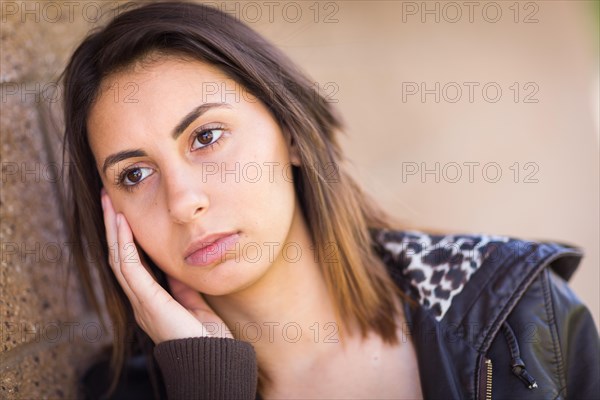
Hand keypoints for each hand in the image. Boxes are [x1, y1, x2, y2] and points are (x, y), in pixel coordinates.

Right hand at [100, 189, 232, 343]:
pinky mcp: (147, 302)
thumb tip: (177, 270)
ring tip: (109, 204)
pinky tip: (122, 224)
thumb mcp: (193, 304)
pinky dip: (124, 244)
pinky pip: (129, 268)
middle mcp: (139, 301)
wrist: (211, 361)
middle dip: (112, 228)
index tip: (123, 213)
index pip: (131, 263)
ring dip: (113, 230)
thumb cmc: (206, 338)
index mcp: (149, 301)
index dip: (124, 238)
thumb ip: (181, 288)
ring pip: (118, 259)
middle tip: (107, 200)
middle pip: (118, 257)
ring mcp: (140, 302)